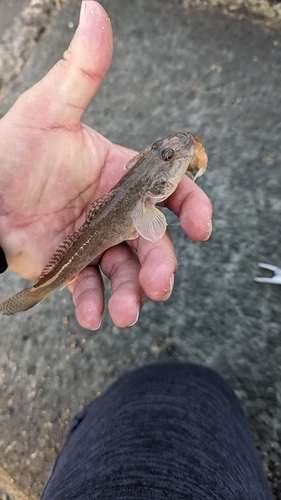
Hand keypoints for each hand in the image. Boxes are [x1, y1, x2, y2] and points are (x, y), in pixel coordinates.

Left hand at [0, 1, 211, 329]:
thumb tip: (95, 10)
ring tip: (128, 312)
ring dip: (132, 293)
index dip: (190, 207)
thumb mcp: (50, 110)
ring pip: (126, 271)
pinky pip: (89, 287)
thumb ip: (81, 72)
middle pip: (153, 239)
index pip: (170, 189)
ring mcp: (94, 239)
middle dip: (161, 264)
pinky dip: (93, 304)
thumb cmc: (13, 149)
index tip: (200, 227)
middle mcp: (114, 209)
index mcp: (121, 173)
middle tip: (159, 284)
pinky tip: (91, 318)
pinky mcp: (71, 264)